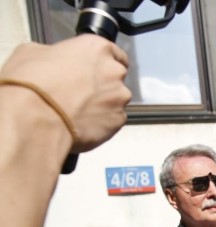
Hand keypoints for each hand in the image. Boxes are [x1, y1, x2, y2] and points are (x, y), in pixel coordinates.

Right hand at [0, 35, 130, 152]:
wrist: (36, 119)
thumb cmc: (32, 85)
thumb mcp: (30, 53)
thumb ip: (52, 53)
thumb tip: (51, 59)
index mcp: (96, 48)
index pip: (113, 52)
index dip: (102, 63)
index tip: (94, 69)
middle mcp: (113, 71)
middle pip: (115, 77)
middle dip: (101, 84)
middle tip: (80, 91)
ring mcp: (119, 97)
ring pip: (116, 100)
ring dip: (103, 104)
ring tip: (78, 110)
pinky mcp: (118, 121)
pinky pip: (113, 120)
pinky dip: (102, 122)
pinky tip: (82, 123)